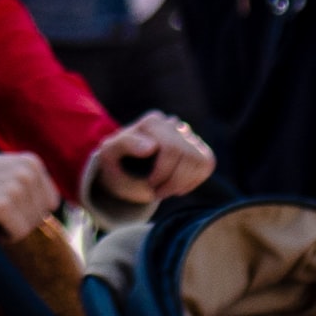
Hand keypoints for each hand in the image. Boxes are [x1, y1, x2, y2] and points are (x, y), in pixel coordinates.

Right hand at [0, 149, 58, 237]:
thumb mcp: (11, 171)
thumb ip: (34, 183)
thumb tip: (55, 207)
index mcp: (32, 163)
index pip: (50, 204)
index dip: (30, 210)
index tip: (9, 202)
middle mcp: (27, 172)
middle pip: (40, 217)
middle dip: (21, 220)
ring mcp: (15, 187)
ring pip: (29, 227)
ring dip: (11, 227)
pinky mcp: (1, 204)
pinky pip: (17, 233)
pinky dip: (4, 234)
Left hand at [84, 114, 213, 213]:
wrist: (124, 171)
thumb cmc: (116, 162)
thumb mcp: (109, 153)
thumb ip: (125, 144)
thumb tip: (152, 146)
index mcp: (151, 122)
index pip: (171, 149)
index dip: (162, 174)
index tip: (149, 185)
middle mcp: (171, 124)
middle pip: (188, 156)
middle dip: (173, 181)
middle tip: (156, 192)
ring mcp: (186, 135)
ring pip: (200, 160)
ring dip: (183, 182)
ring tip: (165, 189)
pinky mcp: (198, 147)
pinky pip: (207, 163)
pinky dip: (193, 180)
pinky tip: (177, 185)